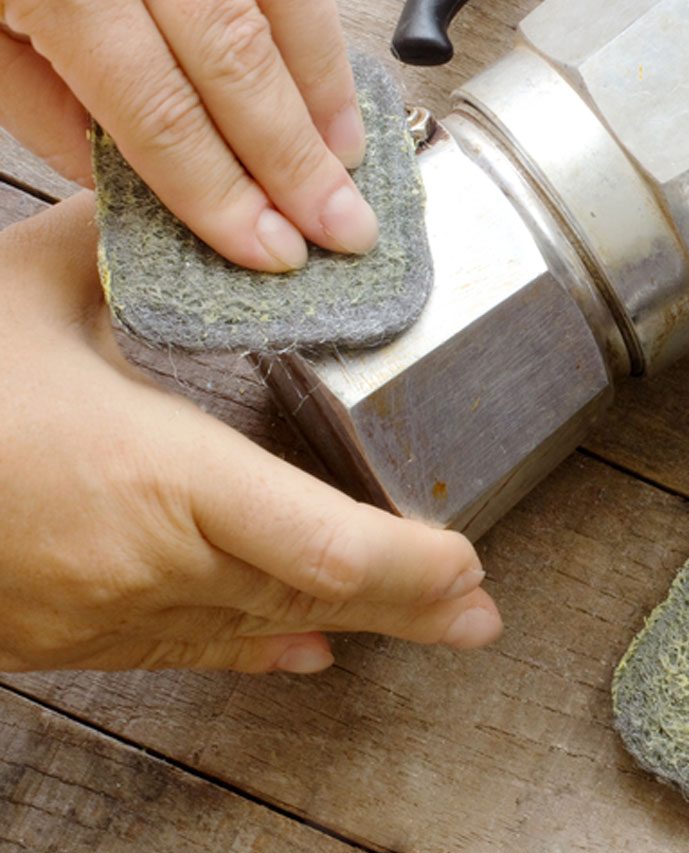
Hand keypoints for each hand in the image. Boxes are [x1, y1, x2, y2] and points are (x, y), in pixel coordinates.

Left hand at [0, 0, 376, 271]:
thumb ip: (52, 110)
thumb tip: (151, 181)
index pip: (161, 109)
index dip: (223, 193)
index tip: (267, 245)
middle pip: (239, 52)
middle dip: (297, 157)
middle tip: (340, 223)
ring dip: (324, 83)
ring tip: (345, 154)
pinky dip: (311, 5)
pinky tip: (322, 65)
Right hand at [0, 194, 501, 673]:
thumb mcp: (22, 293)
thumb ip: (119, 249)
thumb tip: (178, 204)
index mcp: (153, 478)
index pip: (322, 545)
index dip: (410, 568)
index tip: (472, 565)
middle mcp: (147, 565)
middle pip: (311, 600)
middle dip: (409, 607)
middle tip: (479, 615)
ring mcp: (108, 616)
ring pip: (260, 628)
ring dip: (348, 622)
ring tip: (424, 621)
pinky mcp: (72, 637)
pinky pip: (192, 648)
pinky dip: (262, 641)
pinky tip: (305, 646)